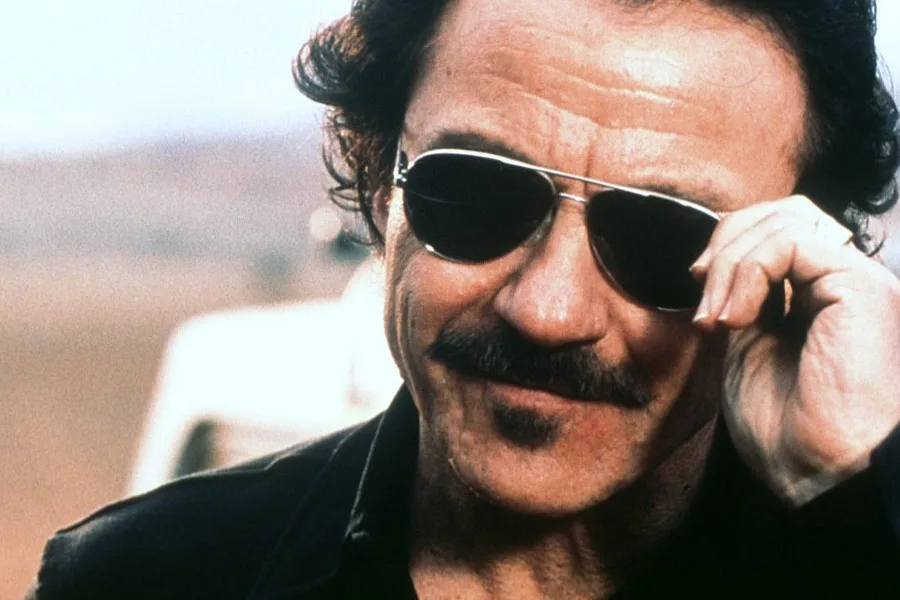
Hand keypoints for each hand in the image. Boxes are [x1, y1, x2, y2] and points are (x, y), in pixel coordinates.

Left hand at [691, 196, 899, 504]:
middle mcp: (844, 284)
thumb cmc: (786, 430)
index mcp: (820, 298)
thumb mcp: (747, 349)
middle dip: (726, 242)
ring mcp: (856, 282)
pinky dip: (748, 271)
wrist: (817, 474)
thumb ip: (742, 301)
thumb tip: (713, 265)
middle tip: (698, 287)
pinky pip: (791, 242)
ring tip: (717, 318)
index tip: (695, 284)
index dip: (730, 244)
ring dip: (730, 263)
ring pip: (784, 220)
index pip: (778, 233)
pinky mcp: (860, 286)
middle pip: (783, 213)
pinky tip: (736, 318)